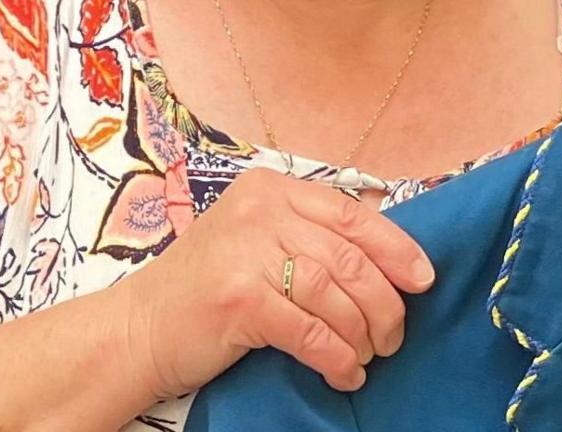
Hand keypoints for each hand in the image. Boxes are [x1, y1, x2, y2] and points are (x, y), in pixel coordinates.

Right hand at [117, 168, 435, 400]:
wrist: (139, 329)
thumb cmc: (207, 290)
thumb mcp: (256, 242)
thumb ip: (309, 236)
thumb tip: (391, 255)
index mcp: (270, 190)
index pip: (351, 214)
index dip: (396, 249)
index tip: (423, 280)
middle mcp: (259, 211)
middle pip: (350, 258)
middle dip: (383, 304)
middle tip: (392, 336)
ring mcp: (246, 252)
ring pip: (335, 296)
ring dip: (362, 335)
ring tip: (367, 357)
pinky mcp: (238, 298)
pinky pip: (310, 331)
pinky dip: (336, 357)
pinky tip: (343, 372)